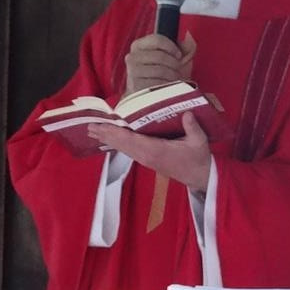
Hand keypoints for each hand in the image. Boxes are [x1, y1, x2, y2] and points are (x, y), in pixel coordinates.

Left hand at [88, 110, 211, 191]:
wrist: (199, 177)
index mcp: (156, 151)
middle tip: (90, 126)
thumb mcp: (199, 142)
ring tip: (95, 131)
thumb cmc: (198, 158)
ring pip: (123, 148)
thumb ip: (192, 127)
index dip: (115, 132)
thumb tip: (186, 113)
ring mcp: (146, 159)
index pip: (131, 140)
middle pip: (122, 145)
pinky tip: (110, 140)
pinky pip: (128, 151)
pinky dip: (117, 144)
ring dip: (109, 139)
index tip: (102, 125)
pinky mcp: (148, 160)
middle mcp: (147, 156)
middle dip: (106, 135)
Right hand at [125, 31, 195, 92]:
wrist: (154, 97)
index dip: (172, 47)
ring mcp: (132, 72)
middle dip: (174, 64)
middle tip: (178, 71)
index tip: (179, 55)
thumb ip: (185, 46)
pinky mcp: (135, 86)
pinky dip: (166, 86)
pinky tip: (167, 87)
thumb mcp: (177, 58)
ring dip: (172, 76)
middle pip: (160, 56)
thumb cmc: (166, 74)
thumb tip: (189, 36)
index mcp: (139, 45)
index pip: (157, 39)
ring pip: (160, 70)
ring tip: (174, 79)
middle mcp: (132, 57)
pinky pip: (157, 83)